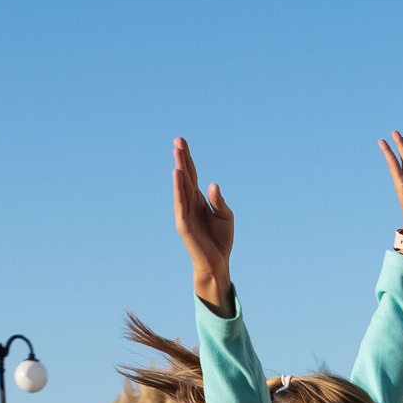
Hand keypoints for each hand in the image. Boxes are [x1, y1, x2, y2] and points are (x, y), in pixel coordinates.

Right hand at [173, 137, 233, 311]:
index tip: (181, 142)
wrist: (217, 263)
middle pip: (185, 177)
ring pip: (181, 187)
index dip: (188, 159)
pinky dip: (178, 188)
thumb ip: (219, 201)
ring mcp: (185, 212)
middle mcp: (189, 203)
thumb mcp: (225, 216)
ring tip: (178, 153)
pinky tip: (178, 174)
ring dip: (179, 169)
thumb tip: (213, 184)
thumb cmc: (220, 240)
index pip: (192, 176)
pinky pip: (180, 202)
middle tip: (178, 140)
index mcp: (199, 200)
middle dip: (182, 159)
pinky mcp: (183, 223)